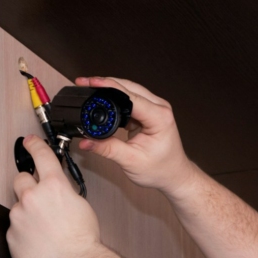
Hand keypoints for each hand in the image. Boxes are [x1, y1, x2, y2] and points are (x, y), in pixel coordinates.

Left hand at [7, 135, 101, 257]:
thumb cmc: (82, 239)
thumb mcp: (81, 205)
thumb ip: (64, 192)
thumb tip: (57, 190)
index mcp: (54, 186)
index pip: (41, 156)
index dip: (35, 145)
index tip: (30, 142)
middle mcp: (32, 197)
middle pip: (21, 179)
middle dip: (29, 185)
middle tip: (40, 197)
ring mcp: (18, 216)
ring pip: (18, 206)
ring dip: (28, 212)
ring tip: (46, 228)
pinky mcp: (11, 234)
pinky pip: (16, 227)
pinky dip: (25, 231)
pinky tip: (40, 240)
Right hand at [75, 77, 192, 195]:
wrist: (173, 175)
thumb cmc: (161, 169)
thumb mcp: (131, 161)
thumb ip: (107, 149)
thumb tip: (86, 141)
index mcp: (160, 118)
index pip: (131, 97)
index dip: (109, 87)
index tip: (91, 83)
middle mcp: (160, 108)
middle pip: (129, 88)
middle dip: (105, 84)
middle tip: (84, 83)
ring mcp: (155, 109)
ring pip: (129, 91)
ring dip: (109, 90)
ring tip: (89, 90)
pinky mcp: (148, 112)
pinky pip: (129, 101)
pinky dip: (114, 100)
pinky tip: (102, 102)